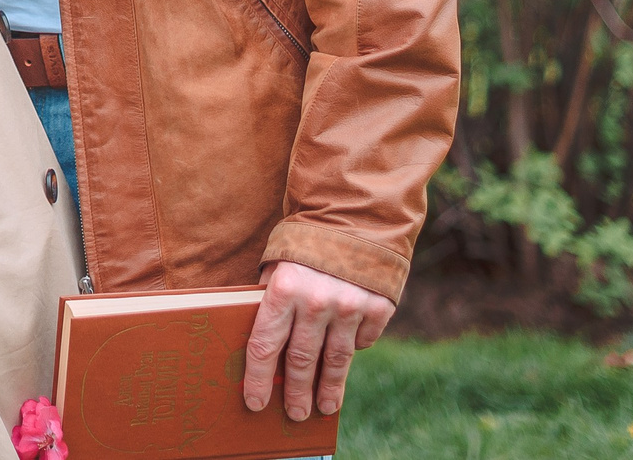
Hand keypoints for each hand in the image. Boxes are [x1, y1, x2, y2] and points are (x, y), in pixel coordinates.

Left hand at [241, 261, 393, 421]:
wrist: (354, 217)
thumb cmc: (306, 246)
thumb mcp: (278, 266)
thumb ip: (273, 301)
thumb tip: (266, 347)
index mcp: (283, 288)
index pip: (265, 345)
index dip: (259, 378)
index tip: (255, 402)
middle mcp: (316, 301)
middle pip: (302, 360)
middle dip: (296, 392)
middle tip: (295, 414)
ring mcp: (350, 306)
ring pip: (336, 360)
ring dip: (328, 389)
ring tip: (323, 408)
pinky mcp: (377, 308)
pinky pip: (363, 341)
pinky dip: (354, 348)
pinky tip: (346, 357)